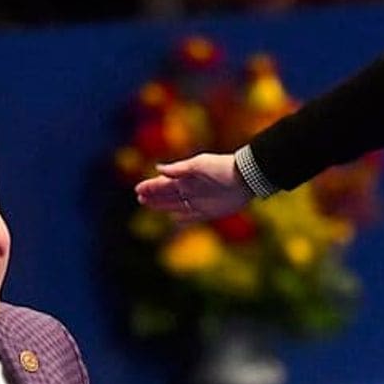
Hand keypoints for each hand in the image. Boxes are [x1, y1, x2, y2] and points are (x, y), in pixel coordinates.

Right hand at [134, 153, 253, 221]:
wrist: (245, 178)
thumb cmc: (222, 167)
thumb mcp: (198, 165)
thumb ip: (178, 169)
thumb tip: (158, 168)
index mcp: (187, 177)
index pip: (164, 183)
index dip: (151, 186)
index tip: (138, 189)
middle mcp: (191, 189)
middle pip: (167, 194)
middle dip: (153, 196)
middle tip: (139, 198)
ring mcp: (199, 201)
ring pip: (176, 205)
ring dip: (162, 206)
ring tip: (148, 205)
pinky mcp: (209, 212)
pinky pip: (191, 217)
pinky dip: (182, 218)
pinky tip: (173, 219)